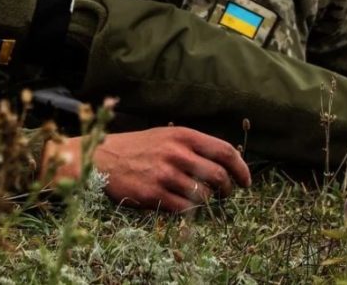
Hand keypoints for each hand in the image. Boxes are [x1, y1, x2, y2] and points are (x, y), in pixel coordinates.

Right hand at [43, 127, 250, 211]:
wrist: (101, 159)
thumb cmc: (136, 148)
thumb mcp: (165, 135)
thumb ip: (192, 146)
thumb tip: (225, 162)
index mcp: (183, 135)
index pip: (225, 151)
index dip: (241, 168)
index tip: (246, 181)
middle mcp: (177, 153)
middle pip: (220, 176)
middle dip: (228, 189)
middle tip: (226, 194)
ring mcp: (166, 174)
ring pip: (204, 196)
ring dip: (208, 202)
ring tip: (201, 199)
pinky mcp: (154, 194)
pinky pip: (185, 209)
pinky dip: (189, 210)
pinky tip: (182, 205)